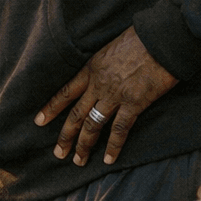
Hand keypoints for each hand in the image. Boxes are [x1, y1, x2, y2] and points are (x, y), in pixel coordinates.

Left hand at [34, 26, 177, 165]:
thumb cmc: (140, 39)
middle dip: (65, 136)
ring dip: (84, 145)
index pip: (65, 93)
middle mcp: (98, 85)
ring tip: (78, 161)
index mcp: (91, 69)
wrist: (161, 39)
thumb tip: (102, 75)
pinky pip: (120, 130)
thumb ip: (103, 65)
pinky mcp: (134, 104)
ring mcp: (115, 95)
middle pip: (76, 114)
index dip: (51, 108)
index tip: (39, 122)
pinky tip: (107, 159)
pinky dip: (113, 146)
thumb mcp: (111, 48)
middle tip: (58, 153)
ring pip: (93, 125)